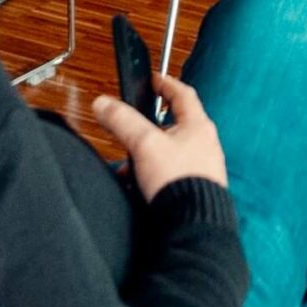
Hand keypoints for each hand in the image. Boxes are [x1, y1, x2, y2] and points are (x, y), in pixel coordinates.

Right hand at [93, 74, 226, 199]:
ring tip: (128, 166)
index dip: (165, 83)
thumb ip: (122, 121)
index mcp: (198, 127)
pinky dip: (151, 175)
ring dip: (145, 155)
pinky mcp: (193, 188)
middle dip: (147, 127)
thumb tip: (103, 104)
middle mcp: (204, 145)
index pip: (182, 94)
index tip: (153, 80)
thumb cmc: (178, 182)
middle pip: (173, 125)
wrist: (193, 226)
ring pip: (168, 152)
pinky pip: (169, 174)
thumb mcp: (144, 144)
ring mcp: (201, 168)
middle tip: (131, 126)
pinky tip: (137, 186)